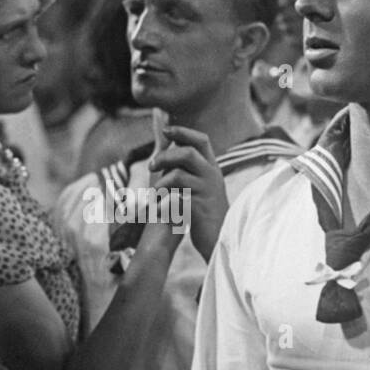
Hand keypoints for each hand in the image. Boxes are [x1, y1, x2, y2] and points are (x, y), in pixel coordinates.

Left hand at [149, 125, 229, 260]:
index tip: (165, 130)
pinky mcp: (198, 209)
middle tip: (151, 167)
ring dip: (161, 182)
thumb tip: (169, 139)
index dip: (183, 132)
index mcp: (212, 168)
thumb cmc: (203, 210)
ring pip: (178, 175)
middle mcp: (212, 177)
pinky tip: (160, 208)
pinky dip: (163, 201)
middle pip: (188, 153)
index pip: (201, 140)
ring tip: (155, 194)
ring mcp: (206, 193)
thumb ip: (185, 164)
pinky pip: (175, 197)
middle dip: (165, 156)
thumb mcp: (199, 184)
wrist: (218, 239)